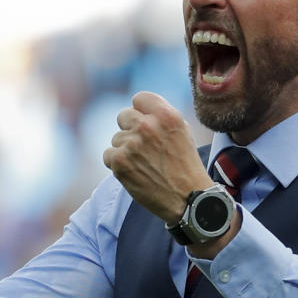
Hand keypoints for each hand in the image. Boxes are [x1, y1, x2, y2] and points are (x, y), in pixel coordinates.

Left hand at [103, 92, 213, 222]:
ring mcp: (131, 143)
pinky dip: (118, 164)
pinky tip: (135, 172)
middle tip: (144, 147)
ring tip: (144, 164)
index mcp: (166, 115)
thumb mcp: (182, 131)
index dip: (141, 112)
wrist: (188, 199)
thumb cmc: (186, 166)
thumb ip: (160, 116)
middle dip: (131, 129)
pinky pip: (109, 155)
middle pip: (123, 116)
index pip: (139, 98)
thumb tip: (139, 109)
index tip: (146, 123)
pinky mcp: (119, 161)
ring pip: (116, 138)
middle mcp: (148, 126)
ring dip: (125, 150)